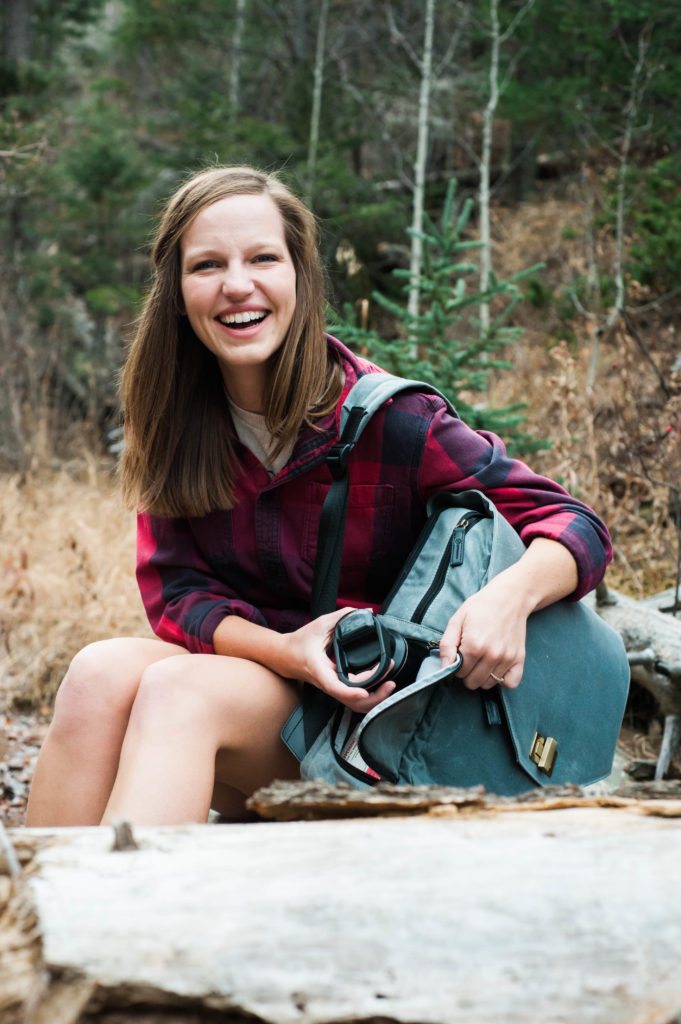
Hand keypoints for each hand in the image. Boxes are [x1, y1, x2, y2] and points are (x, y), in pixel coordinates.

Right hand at [284, 608, 395, 712]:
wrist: (284, 656)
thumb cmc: (299, 642)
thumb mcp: (320, 624)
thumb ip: (343, 616)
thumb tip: (365, 612)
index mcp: (319, 669)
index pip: (334, 687)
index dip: (350, 692)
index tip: (364, 692)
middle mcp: (327, 683)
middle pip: (350, 701)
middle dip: (373, 697)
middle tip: (390, 682)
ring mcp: (332, 688)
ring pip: (353, 703)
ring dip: (373, 699)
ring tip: (389, 684)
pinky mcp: (336, 687)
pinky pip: (353, 697)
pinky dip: (368, 695)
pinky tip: (379, 683)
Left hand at [439, 576, 531, 690]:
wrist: (510, 597)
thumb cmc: (481, 607)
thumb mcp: (457, 620)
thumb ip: (447, 645)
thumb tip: (445, 667)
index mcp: (474, 645)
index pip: (459, 672)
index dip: (456, 665)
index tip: (460, 655)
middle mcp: (492, 655)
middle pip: (473, 682)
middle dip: (468, 673)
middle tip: (470, 658)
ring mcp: (507, 658)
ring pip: (489, 684)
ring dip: (483, 677)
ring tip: (483, 661)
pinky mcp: (519, 659)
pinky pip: (510, 683)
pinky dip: (503, 680)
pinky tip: (496, 668)